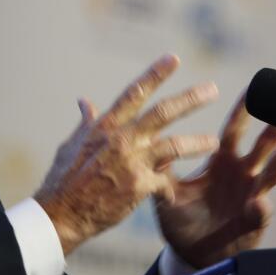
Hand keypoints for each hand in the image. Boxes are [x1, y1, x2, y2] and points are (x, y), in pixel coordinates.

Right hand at [34, 54, 219, 255]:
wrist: (61, 215)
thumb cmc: (63, 180)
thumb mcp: (71, 145)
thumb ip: (87, 123)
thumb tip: (85, 101)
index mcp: (105, 126)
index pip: (135, 92)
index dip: (155, 74)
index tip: (174, 59)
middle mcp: (121, 139)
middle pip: (163, 113)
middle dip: (191, 99)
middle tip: (212, 90)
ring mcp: (132, 162)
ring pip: (174, 145)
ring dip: (197, 143)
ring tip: (214, 142)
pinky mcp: (139, 187)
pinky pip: (165, 182)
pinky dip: (170, 189)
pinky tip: (173, 195)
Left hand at [156, 89, 275, 268]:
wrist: (192, 255)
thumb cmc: (182, 219)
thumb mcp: (167, 191)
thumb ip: (161, 167)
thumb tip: (149, 142)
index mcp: (221, 161)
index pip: (234, 130)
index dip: (242, 111)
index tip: (253, 89)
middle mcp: (241, 175)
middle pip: (260, 146)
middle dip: (272, 128)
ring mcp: (251, 196)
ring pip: (269, 175)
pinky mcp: (253, 221)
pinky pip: (260, 213)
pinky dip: (261, 208)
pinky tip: (260, 203)